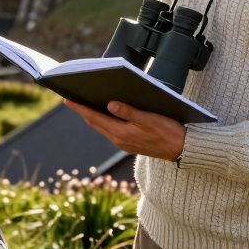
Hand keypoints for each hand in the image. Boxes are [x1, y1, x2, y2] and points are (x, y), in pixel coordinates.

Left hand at [64, 99, 186, 161]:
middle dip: (82, 111)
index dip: (80, 108)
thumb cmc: (167, 132)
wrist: (181, 150)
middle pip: (95, 123)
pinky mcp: (129, 143)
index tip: (67, 99)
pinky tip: (104, 113)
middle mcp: (119, 140)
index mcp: (121, 133)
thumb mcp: (149, 118)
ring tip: (83, 104)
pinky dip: (103, 121)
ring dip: (92, 116)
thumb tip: (110, 104)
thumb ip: (128, 112)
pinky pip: (110, 130)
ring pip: (102, 127)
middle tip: (71, 98)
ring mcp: (123, 143)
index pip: (94, 118)